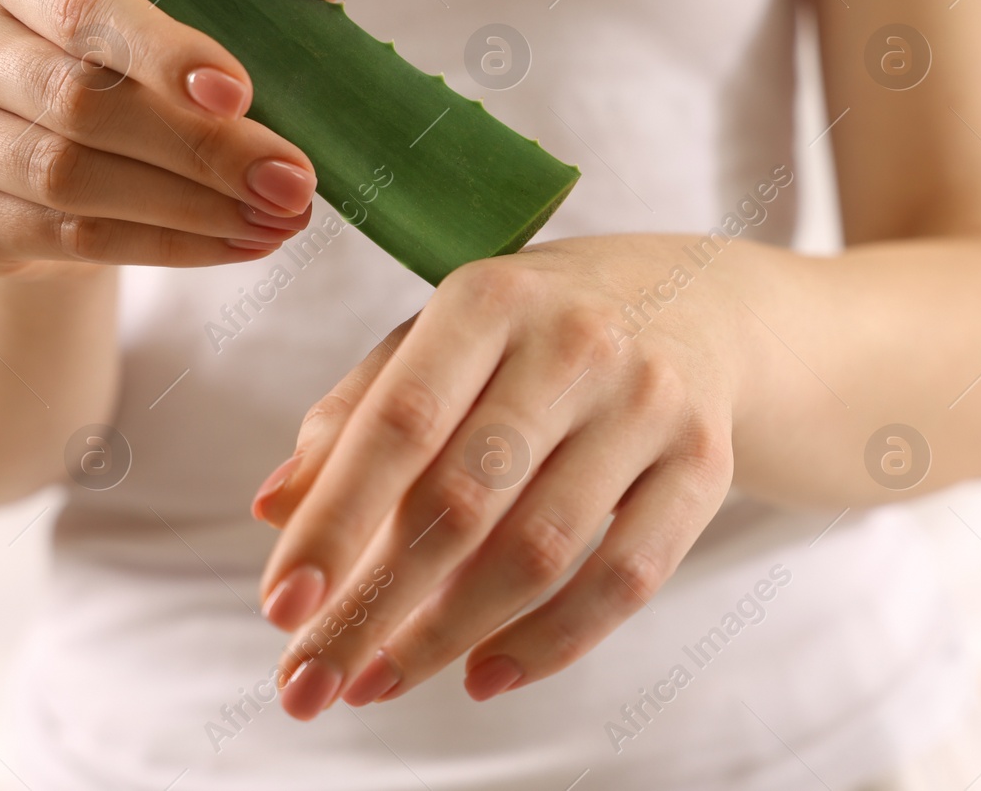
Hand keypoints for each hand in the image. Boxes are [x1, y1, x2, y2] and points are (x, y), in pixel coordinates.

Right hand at [0, 0, 376, 276]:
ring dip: (192, 209)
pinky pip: (73, 239)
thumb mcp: (199, 8)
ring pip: (72, 180)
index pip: (84, 8)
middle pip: (82, 105)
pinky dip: (169, 247)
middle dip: (202, 150)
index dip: (163, 52)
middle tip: (294, 182)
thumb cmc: (136, 63)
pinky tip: (240, 244)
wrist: (57, 160)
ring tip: (281, 220)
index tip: (242, 94)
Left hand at [252, 235, 739, 717]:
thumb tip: (275, 508)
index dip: (335, 522)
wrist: (697, 301)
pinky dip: (551, 643)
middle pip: (464, 499)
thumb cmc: (538, 327)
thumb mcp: (446, 335)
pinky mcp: (705, 462)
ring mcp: (649, 403)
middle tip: (311, 681)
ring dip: (447, 637)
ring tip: (379, 683)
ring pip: (541, 550)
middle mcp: (576, 343)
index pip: (400, 423)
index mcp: (492, 297)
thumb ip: (359, 410)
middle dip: (376, 606)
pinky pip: (628, 578)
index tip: (281, 609)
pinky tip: (484, 676)